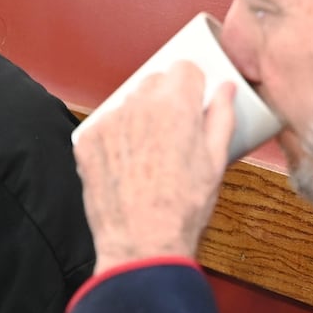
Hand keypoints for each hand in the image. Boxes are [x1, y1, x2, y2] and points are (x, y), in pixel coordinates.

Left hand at [75, 62, 235, 273]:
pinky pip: (105, 126)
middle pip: (154, 81)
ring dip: (139, 118)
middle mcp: (138, 107)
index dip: (193, 84)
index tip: (195, 99)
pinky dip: (115, 138)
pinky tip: (127, 165)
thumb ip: (222, 118)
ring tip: (149, 154)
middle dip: (166, 98)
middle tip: (174, 131)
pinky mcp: (86, 142)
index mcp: (175, 107)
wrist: (141, 244)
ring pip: (128, 104)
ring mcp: (108, 123)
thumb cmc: (181, 209)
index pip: (184, 68)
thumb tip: (226, 91)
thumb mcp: (216, 162)